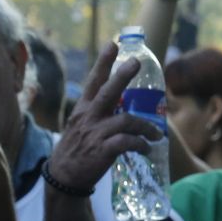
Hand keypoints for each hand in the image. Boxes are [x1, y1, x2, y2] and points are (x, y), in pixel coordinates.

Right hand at [47, 43, 162, 190]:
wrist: (65, 176)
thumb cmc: (78, 148)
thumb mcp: (82, 125)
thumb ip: (98, 112)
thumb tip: (121, 101)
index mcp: (83, 109)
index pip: (93, 81)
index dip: (103, 63)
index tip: (113, 44)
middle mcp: (88, 117)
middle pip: (106, 92)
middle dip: (121, 76)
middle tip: (136, 62)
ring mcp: (95, 133)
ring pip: (125, 120)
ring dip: (146, 126)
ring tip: (156, 134)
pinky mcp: (102, 151)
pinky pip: (126, 143)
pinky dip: (140, 144)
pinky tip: (146, 148)